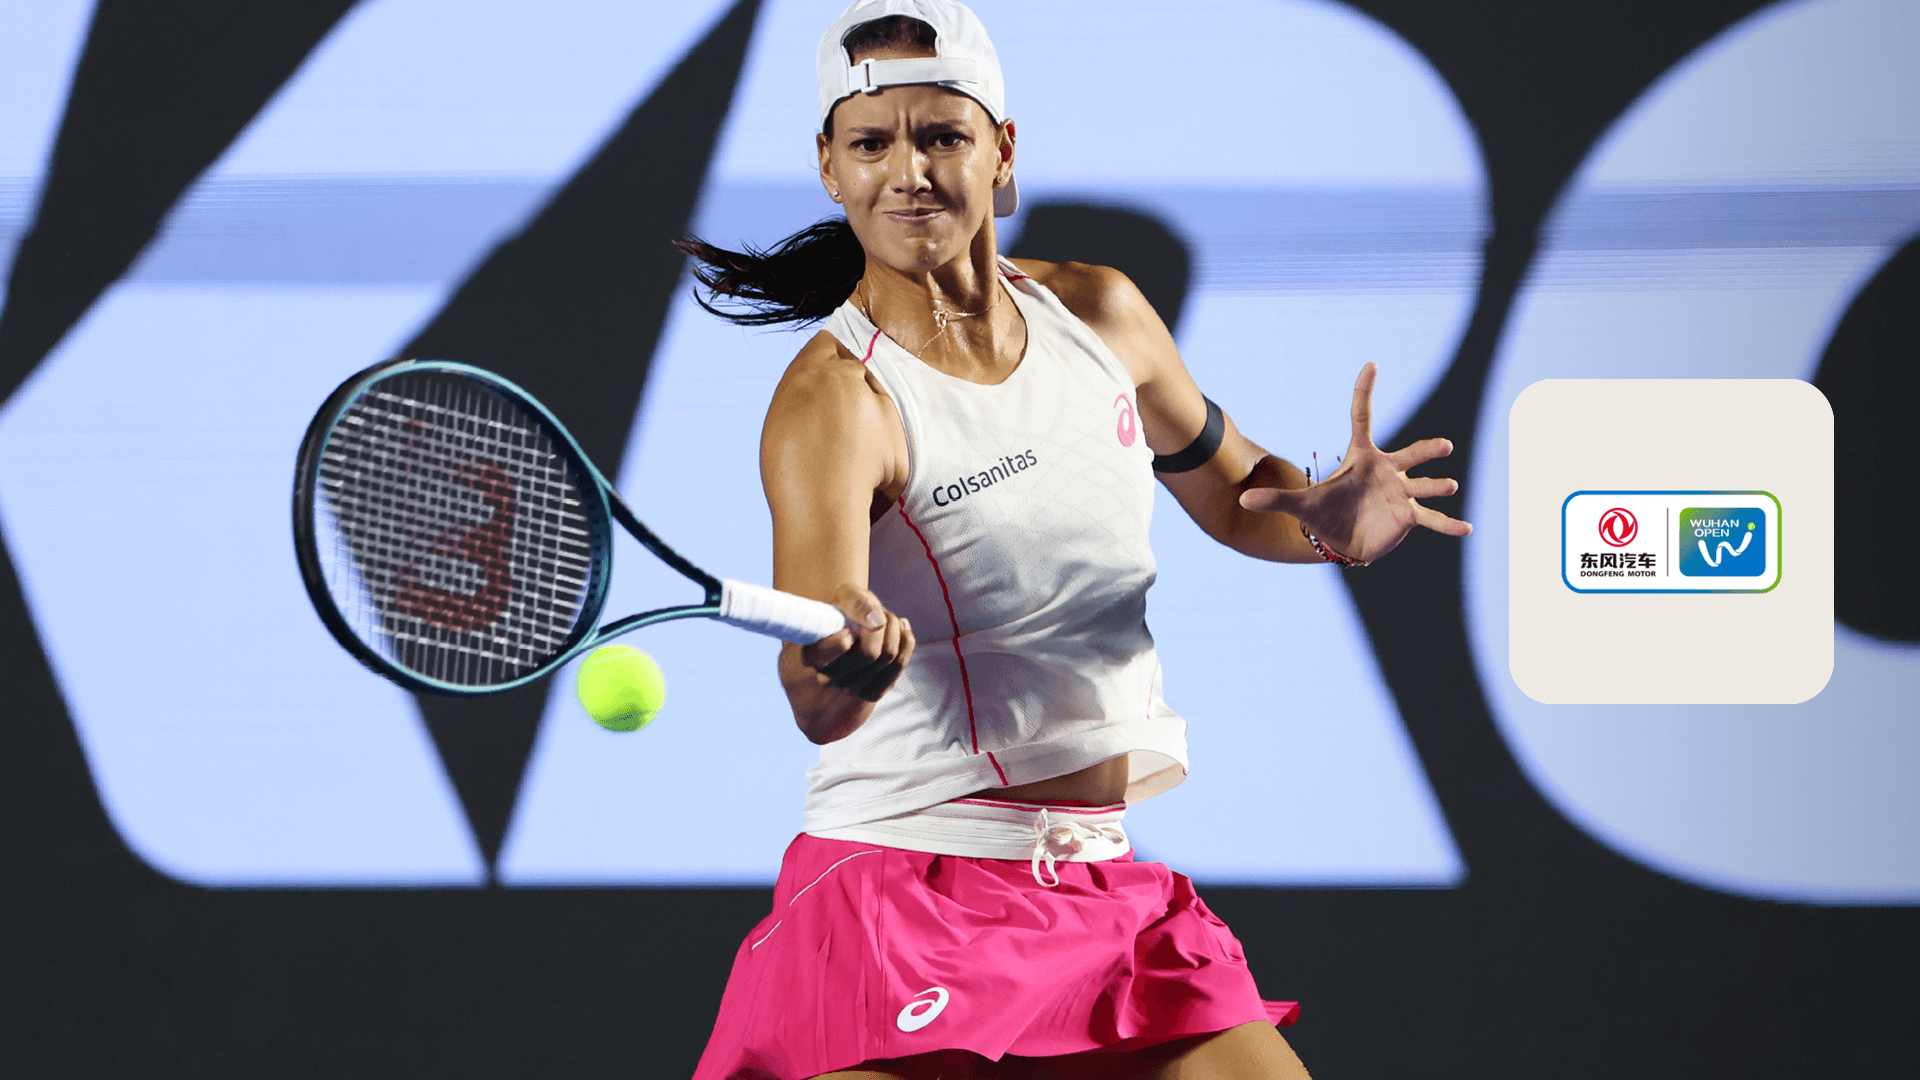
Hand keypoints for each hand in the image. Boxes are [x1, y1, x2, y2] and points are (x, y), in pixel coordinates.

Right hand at [798, 583, 914, 703]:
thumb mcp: (845, 596)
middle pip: (870, 654)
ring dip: (894, 630)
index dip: (844, 639)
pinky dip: (905, 641)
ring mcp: (851, 688)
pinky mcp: (873, 692)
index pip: (831, 652)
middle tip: (876, 612)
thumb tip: (877, 621)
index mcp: (812, 655)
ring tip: (886, 618)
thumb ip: (856, 604)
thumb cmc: (845, 610)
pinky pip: (900, 664)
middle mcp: (829, 677)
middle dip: (881, 623)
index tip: (849, 629)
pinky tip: (900, 629)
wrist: (851, 627)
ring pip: (889, 657)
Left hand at [1238, 363, 1470, 561]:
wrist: (1343, 537)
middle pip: (1410, 454)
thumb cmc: (1326, 512)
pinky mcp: (1409, 517)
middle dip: (1427, 450)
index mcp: (1361, 458)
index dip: (1364, 392)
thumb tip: (1242, 499)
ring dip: (1437, 485)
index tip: (1370, 364)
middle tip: (1444, 446)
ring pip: (1423, 486)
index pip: (1362, 418)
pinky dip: (1448, 524)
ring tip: (1448, 485)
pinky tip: (1466, 529)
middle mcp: (1387, 471)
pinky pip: (1432, 520)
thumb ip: (1275, 500)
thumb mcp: (1301, 506)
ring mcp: (1401, 493)